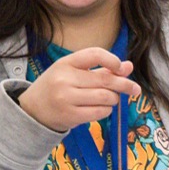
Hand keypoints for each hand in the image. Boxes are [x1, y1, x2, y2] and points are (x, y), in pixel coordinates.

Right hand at [18, 47, 140, 132]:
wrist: (32, 110)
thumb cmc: (57, 87)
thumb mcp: (73, 73)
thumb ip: (101, 69)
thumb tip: (128, 66)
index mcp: (65, 63)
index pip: (94, 54)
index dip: (112, 60)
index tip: (121, 68)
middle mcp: (64, 79)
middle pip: (105, 79)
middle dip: (125, 84)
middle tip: (135, 89)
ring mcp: (66, 98)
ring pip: (106, 97)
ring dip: (114, 99)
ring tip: (111, 99)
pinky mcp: (70, 115)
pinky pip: (100, 112)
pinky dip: (106, 110)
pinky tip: (101, 108)